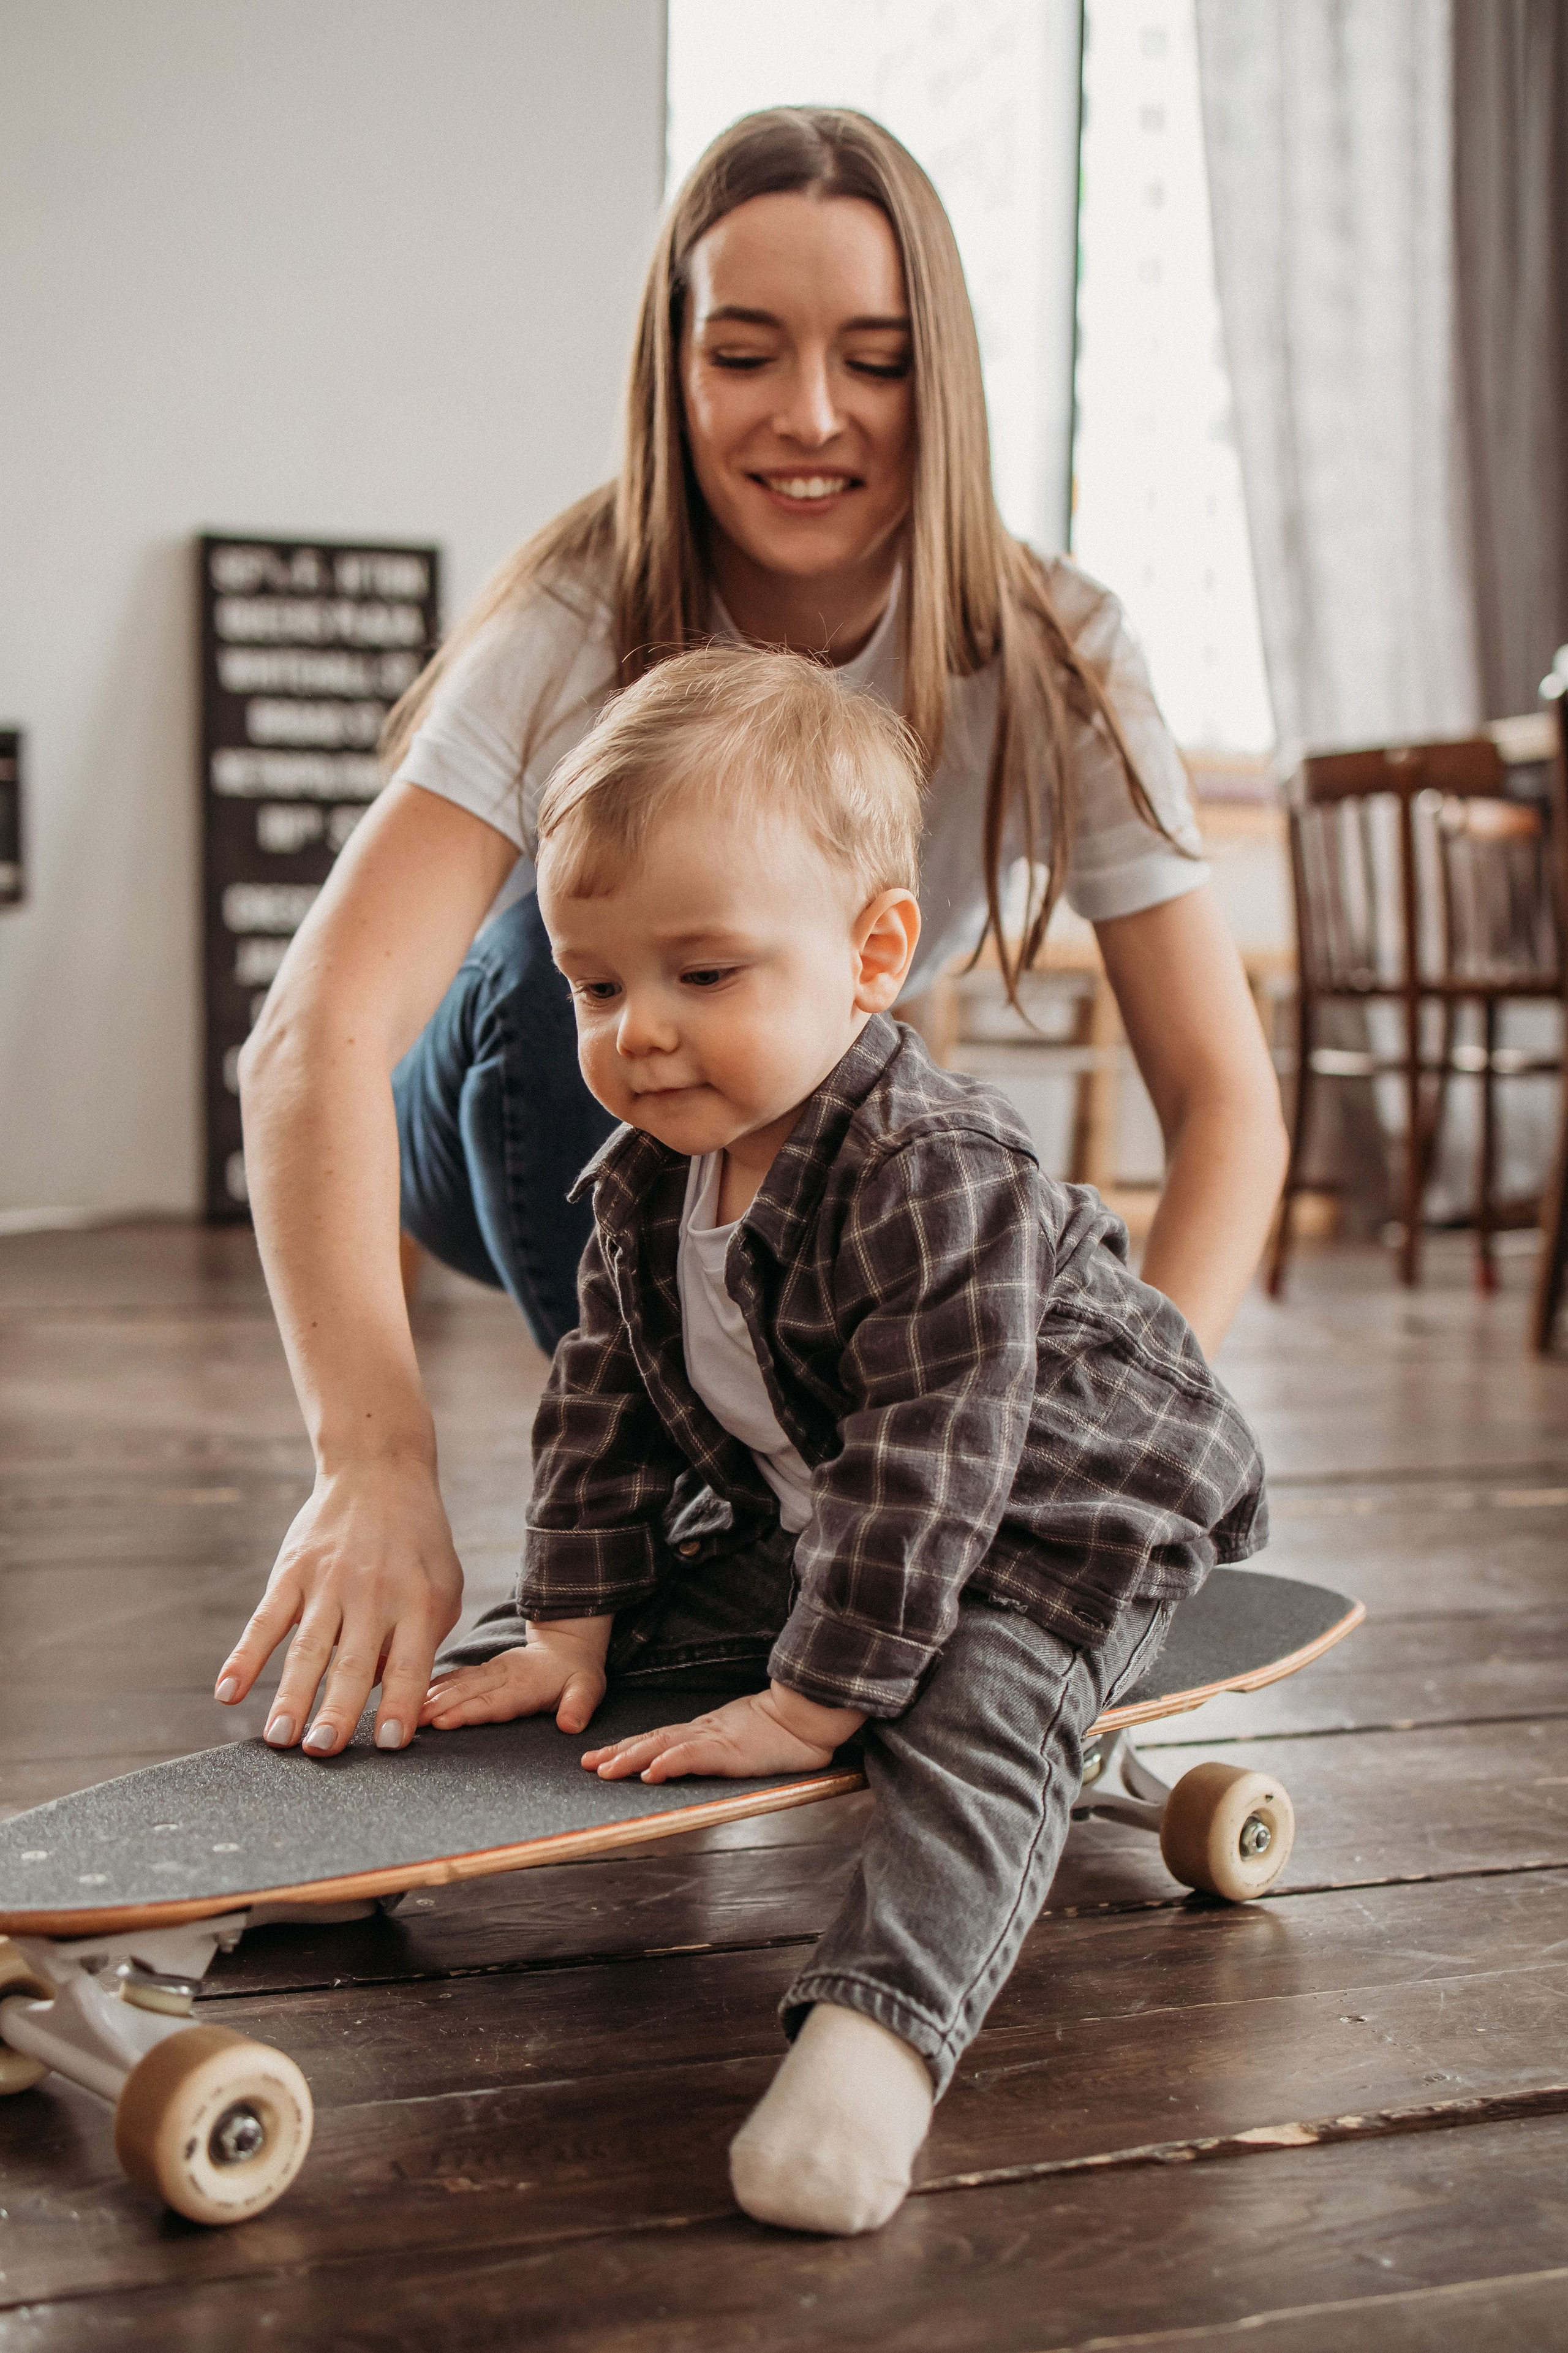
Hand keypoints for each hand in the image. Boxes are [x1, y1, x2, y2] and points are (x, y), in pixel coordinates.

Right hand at [215, 1458, 463, 1756]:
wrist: (379, 1472)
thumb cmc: (418, 1543)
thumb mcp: (441, 1585)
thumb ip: (422, 1639)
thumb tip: (385, 1694)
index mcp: (417, 1600)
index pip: (411, 1661)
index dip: (400, 1703)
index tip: (389, 1743)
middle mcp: (372, 1593)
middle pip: (352, 1661)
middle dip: (337, 1710)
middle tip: (322, 1751)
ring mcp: (328, 1582)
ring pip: (306, 1648)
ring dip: (290, 1696)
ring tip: (279, 1739)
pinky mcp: (291, 1572)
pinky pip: (264, 1620)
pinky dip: (244, 1657)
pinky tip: (227, 1693)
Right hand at [419, 1618, 611, 1735]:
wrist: (567, 1646)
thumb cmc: (577, 1674)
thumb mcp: (588, 1688)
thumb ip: (579, 1705)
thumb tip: (571, 1725)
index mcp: (525, 1685)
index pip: (492, 1701)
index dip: (467, 1711)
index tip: (442, 1721)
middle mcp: (502, 1676)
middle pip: (465, 1693)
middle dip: (435, 1706)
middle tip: (406, 1721)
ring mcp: (490, 1671)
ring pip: (455, 1684)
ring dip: (429, 1697)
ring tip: (403, 1711)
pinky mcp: (483, 1671)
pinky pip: (455, 1678)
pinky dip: (433, 1686)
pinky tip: (414, 1695)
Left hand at [582, 1683, 864, 1782]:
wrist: (809, 1717)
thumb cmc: (783, 1732)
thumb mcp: (743, 1741)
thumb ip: (721, 1748)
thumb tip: (699, 1759)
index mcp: (706, 1731)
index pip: (658, 1738)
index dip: (627, 1747)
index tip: (598, 1757)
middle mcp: (703, 1732)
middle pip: (651, 1740)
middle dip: (617, 1753)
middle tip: (587, 1764)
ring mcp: (715, 1739)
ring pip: (664, 1747)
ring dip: (631, 1758)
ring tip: (605, 1769)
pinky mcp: (729, 1750)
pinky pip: (693, 1756)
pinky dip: (668, 1763)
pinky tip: (651, 1772)